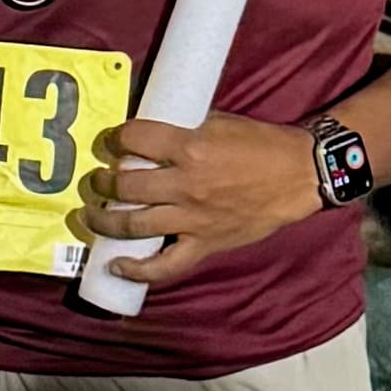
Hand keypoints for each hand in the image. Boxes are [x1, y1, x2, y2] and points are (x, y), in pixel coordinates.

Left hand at [79, 106, 322, 286]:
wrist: (298, 175)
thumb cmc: (259, 144)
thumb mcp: (217, 121)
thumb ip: (182, 128)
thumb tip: (147, 133)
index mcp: (188, 148)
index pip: (133, 140)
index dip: (115, 138)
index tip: (111, 141)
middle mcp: (185, 185)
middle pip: (124, 186)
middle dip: (102, 181)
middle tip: (98, 179)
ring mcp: (193, 219)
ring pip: (133, 225)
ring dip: (104, 220)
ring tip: (92, 214)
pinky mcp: (205, 244)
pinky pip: (166, 265)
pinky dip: (137, 270)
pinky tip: (115, 265)